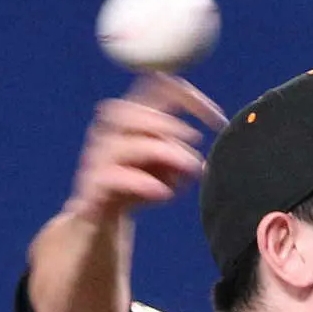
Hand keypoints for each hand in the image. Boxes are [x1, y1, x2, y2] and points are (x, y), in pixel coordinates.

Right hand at [66, 72, 226, 221]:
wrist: (98, 223)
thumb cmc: (136, 189)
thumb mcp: (167, 171)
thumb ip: (183, 159)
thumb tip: (201, 163)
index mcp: (131, 119)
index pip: (157, 88)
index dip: (191, 98)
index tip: (219, 121)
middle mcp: (111, 131)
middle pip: (136, 112)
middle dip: (171, 127)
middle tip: (197, 147)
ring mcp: (99, 157)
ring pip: (129, 144)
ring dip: (164, 154)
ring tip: (190, 172)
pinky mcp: (94, 185)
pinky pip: (115, 177)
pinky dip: (141, 183)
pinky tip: (162, 193)